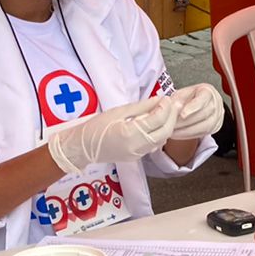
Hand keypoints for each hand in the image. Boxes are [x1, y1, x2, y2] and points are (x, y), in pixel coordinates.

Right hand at [46, 96, 175, 174]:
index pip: (157, 120)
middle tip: (172, 104)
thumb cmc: (96, 126)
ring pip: (162, 140)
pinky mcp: (137, 157)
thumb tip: (159, 99)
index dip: (165, 107)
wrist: (82, 147)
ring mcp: (138, 154)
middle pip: (165, 132)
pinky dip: (160, 134)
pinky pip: (154, 146)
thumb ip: (141, 106)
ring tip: (167, 112)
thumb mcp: (118, 111)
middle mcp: (136, 146)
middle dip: (172, 117)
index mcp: (130, 133)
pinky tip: (158, 124)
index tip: (166, 97)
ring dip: (168, 126)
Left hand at [168, 83, 223, 141]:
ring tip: (173, 131)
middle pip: (204, 114)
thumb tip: (170, 107)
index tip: (182, 114)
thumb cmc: (189, 97)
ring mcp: (218, 116)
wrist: (197, 104)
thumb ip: (177, 100)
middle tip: (171, 125)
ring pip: (205, 126)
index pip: (203, 99)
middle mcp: (216, 103)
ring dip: (186, 130)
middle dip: (185, 122)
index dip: (192, 107)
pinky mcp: (215, 127)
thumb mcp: (181, 94)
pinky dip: (189, 135)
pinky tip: (178, 134)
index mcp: (207, 91)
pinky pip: (203, 133)